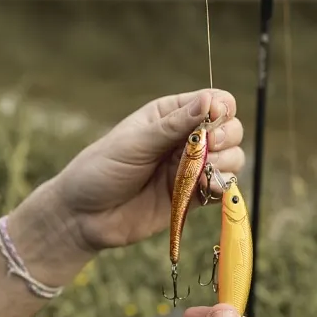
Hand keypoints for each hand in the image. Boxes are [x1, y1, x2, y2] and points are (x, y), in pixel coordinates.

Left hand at [45, 90, 244, 251]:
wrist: (84, 216)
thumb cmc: (101, 170)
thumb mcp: (135, 142)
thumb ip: (174, 125)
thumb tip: (209, 100)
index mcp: (170, 115)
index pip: (214, 101)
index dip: (220, 108)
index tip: (212, 119)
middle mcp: (185, 139)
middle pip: (230, 128)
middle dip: (227, 136)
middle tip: (209, 147)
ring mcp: (191, 168)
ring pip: (232, 158)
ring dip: (227, 162)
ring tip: (205, 172)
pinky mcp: (192, 196)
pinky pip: (221, 188)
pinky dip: (222, 186)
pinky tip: (208, 189)